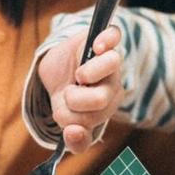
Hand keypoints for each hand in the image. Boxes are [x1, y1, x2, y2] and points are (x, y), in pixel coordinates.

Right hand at [36, 26, 123, 154]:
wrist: (60, 65)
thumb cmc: (68, 93)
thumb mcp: (66, 118)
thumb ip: (74, 138)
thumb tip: (73, 133)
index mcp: (106, 106)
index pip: (93, 121)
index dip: (74, 121)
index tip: (67, 124)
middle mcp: (112, 84)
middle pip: (101, 99)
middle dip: (75, 100)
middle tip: (67, 95)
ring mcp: (109, 60)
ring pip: (111, 64)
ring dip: (87, 73)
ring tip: (78, 75)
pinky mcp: (105, 38)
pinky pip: (114, 36)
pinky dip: (106, 40)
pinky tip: (96, 47)